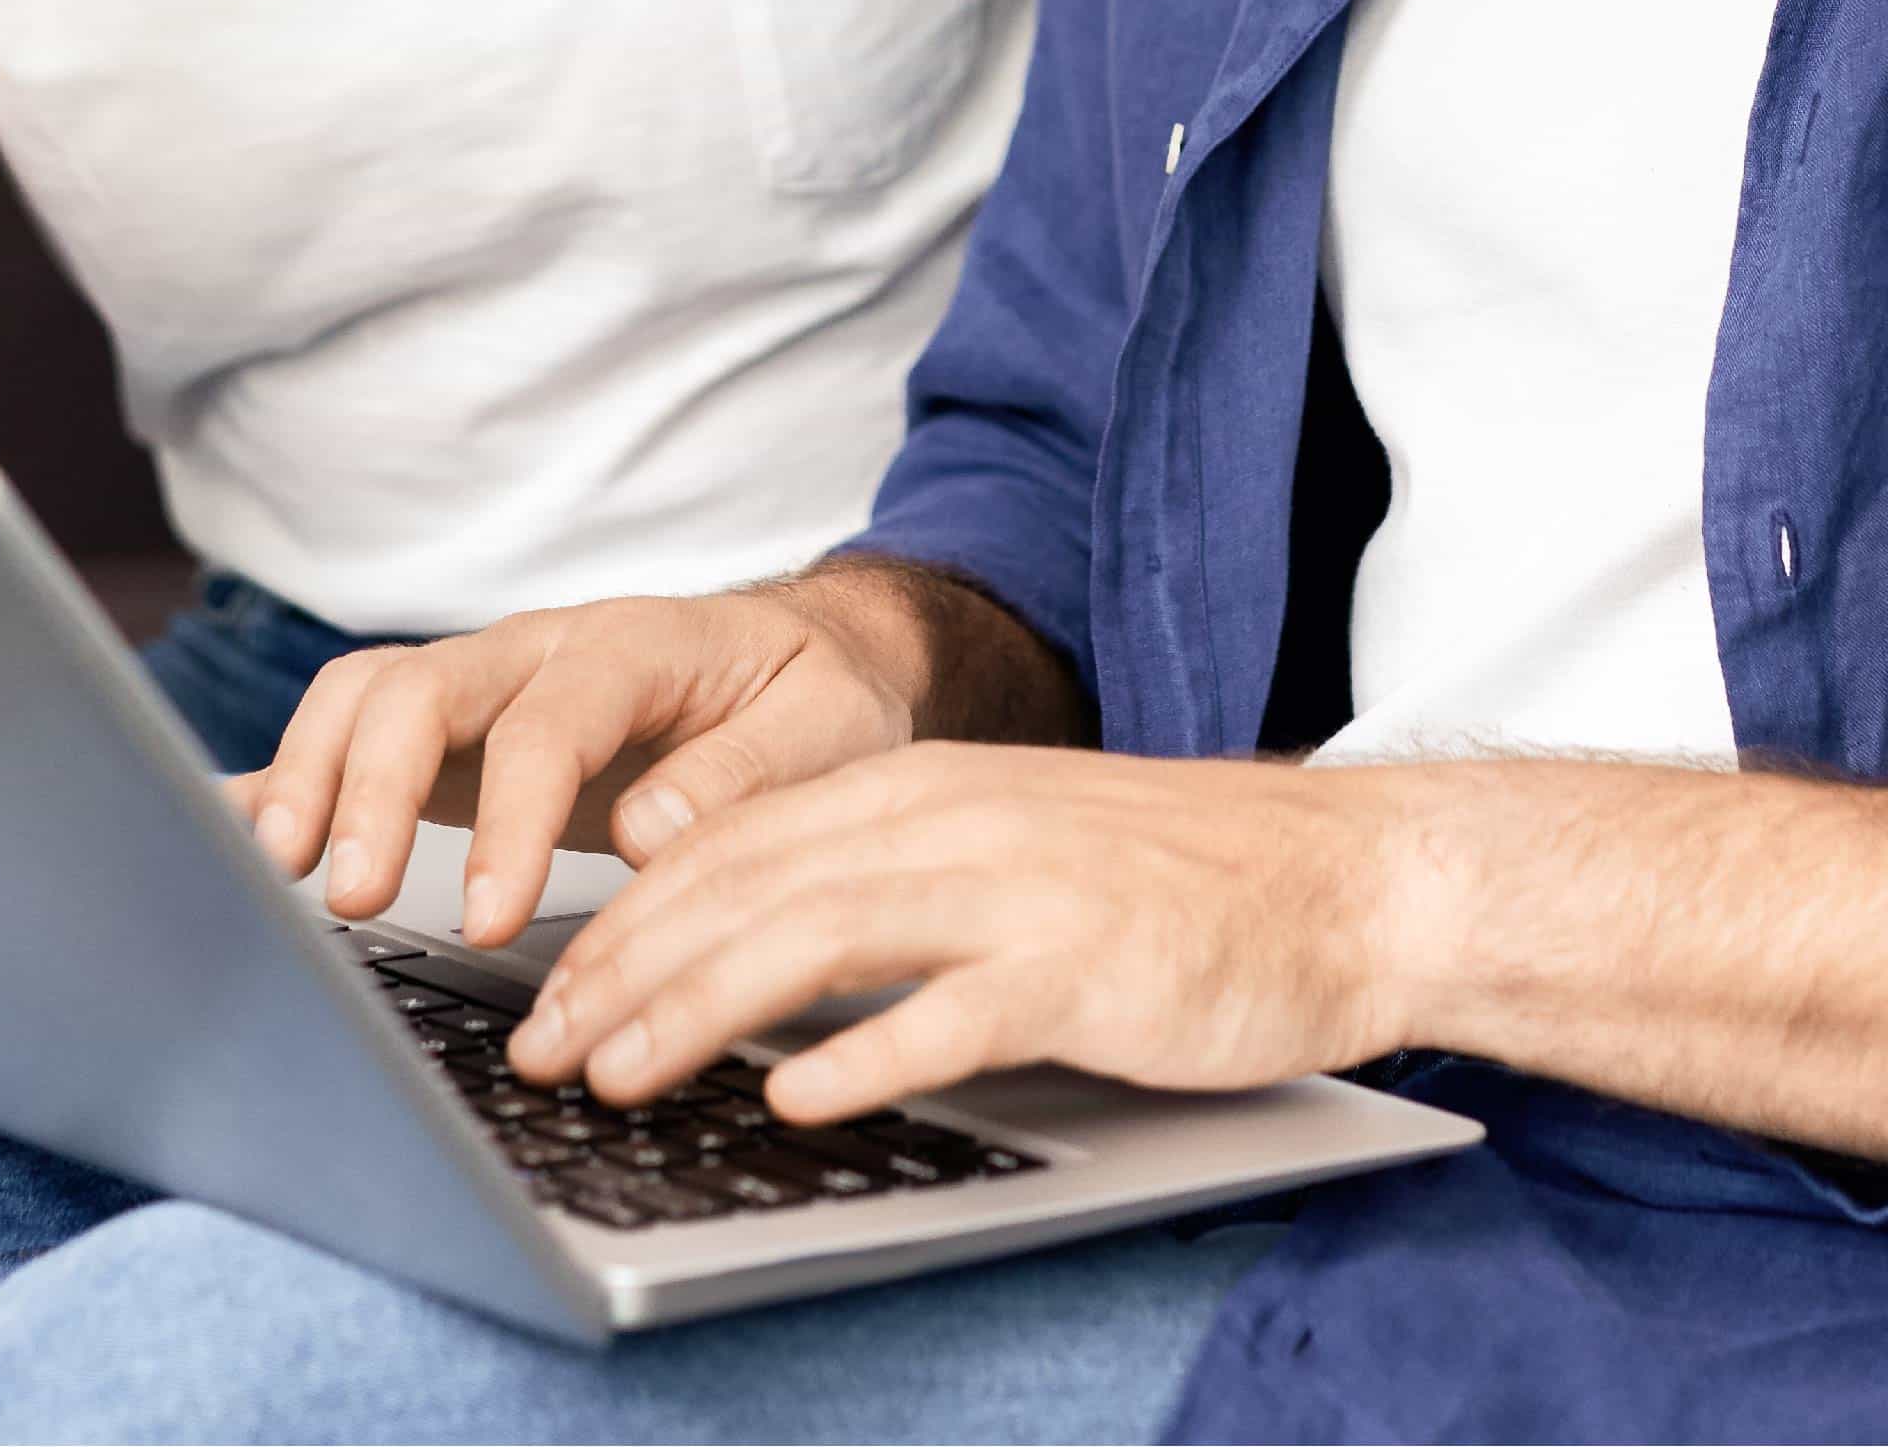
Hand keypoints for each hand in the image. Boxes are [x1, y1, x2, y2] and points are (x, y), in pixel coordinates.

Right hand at [232, 584, 937, 946]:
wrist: (808, 652)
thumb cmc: (818, 695)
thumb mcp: (828, 729)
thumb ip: (744, 774)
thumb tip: (651, 829)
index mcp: (634, 644)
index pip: (551, 721)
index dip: (512, 817)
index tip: (490, 918)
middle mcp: (538, 649)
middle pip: (422, 689)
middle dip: (374, 790)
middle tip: (356, 899)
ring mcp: (484, 682)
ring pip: (365, 696)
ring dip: (312, 775)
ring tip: (278, 872)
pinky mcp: (452, 728)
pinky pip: (349, 727)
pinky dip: (283, 771)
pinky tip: (223, 830)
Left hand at [505, 744, 1409, 1125]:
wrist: (1342, 878)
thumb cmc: (1170, 882)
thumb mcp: (1003, 848)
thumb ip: (887, 886)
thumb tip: (748, 966)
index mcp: (919, 787)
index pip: (729, 847)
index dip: (626, 925)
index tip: (551, 998)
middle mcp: (951, 820)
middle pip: (747, 889)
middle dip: (627, 974)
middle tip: (546, 1053)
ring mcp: (1018, 889)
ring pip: (818, 936)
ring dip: (701, 1010)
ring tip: (623, 1073)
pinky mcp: (1085, 964)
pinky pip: (954, 1011)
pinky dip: (866, 1053)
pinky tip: (799, 1099)